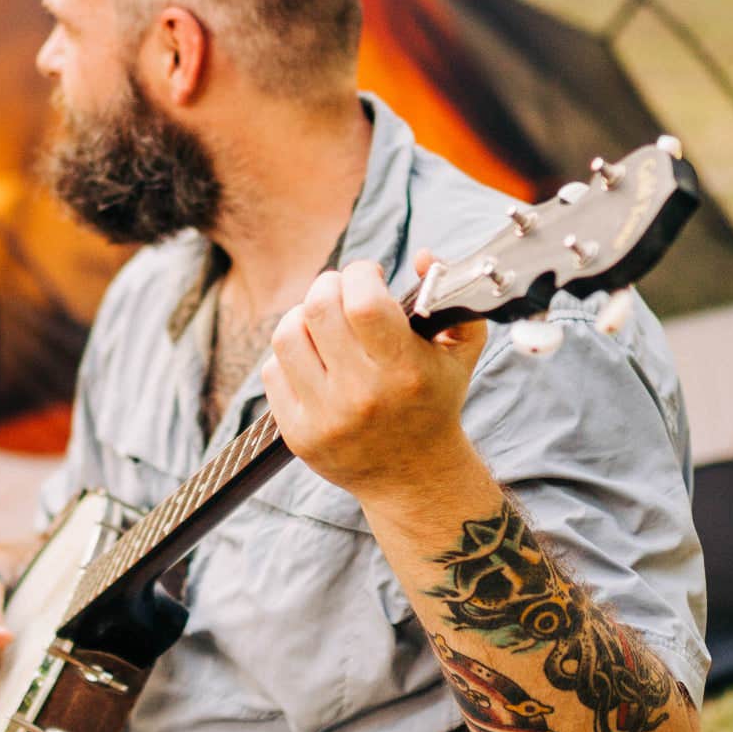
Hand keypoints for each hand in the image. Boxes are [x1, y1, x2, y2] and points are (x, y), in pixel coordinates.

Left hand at [261, 254, 485, 504]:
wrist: (414, 475)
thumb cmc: (435, 400)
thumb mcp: (459, 351)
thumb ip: (449, 294)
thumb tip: (422, 256)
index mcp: (403, 371)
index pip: (362, 303)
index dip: (360, 274)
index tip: (369, 275)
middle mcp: (361, 396)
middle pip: (318, 309)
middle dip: (328, 284)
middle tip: (341, 289)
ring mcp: (325, 417)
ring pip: (287, 335)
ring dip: (302, 315)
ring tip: (322, 319)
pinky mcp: (298, 434)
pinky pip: (273, 371)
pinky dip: (290, 354)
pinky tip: (313, 356)